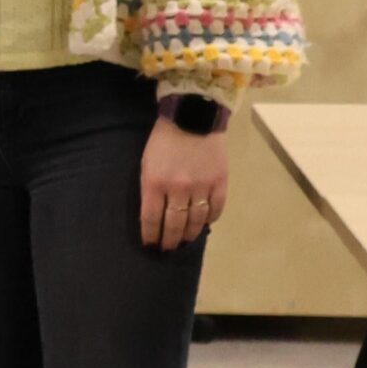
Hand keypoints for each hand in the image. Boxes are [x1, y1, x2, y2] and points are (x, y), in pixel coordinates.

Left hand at [139, 117, 227, 252]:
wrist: (193, 117)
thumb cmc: (163, 141)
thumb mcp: (146, 164)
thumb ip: (149, 189)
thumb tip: (154, 215)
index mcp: (154, 183)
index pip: (151, 219)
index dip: (151, 235)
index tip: (150, 245)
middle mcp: (178, 189)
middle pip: (174, 224)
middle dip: (170, 241)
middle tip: (168, 250)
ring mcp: (201, 186)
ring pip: (196, 220)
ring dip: (190, 234)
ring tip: (185, 242)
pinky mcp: (220, 181)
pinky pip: (216, 208)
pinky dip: (210, 219)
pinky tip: (204, 224)